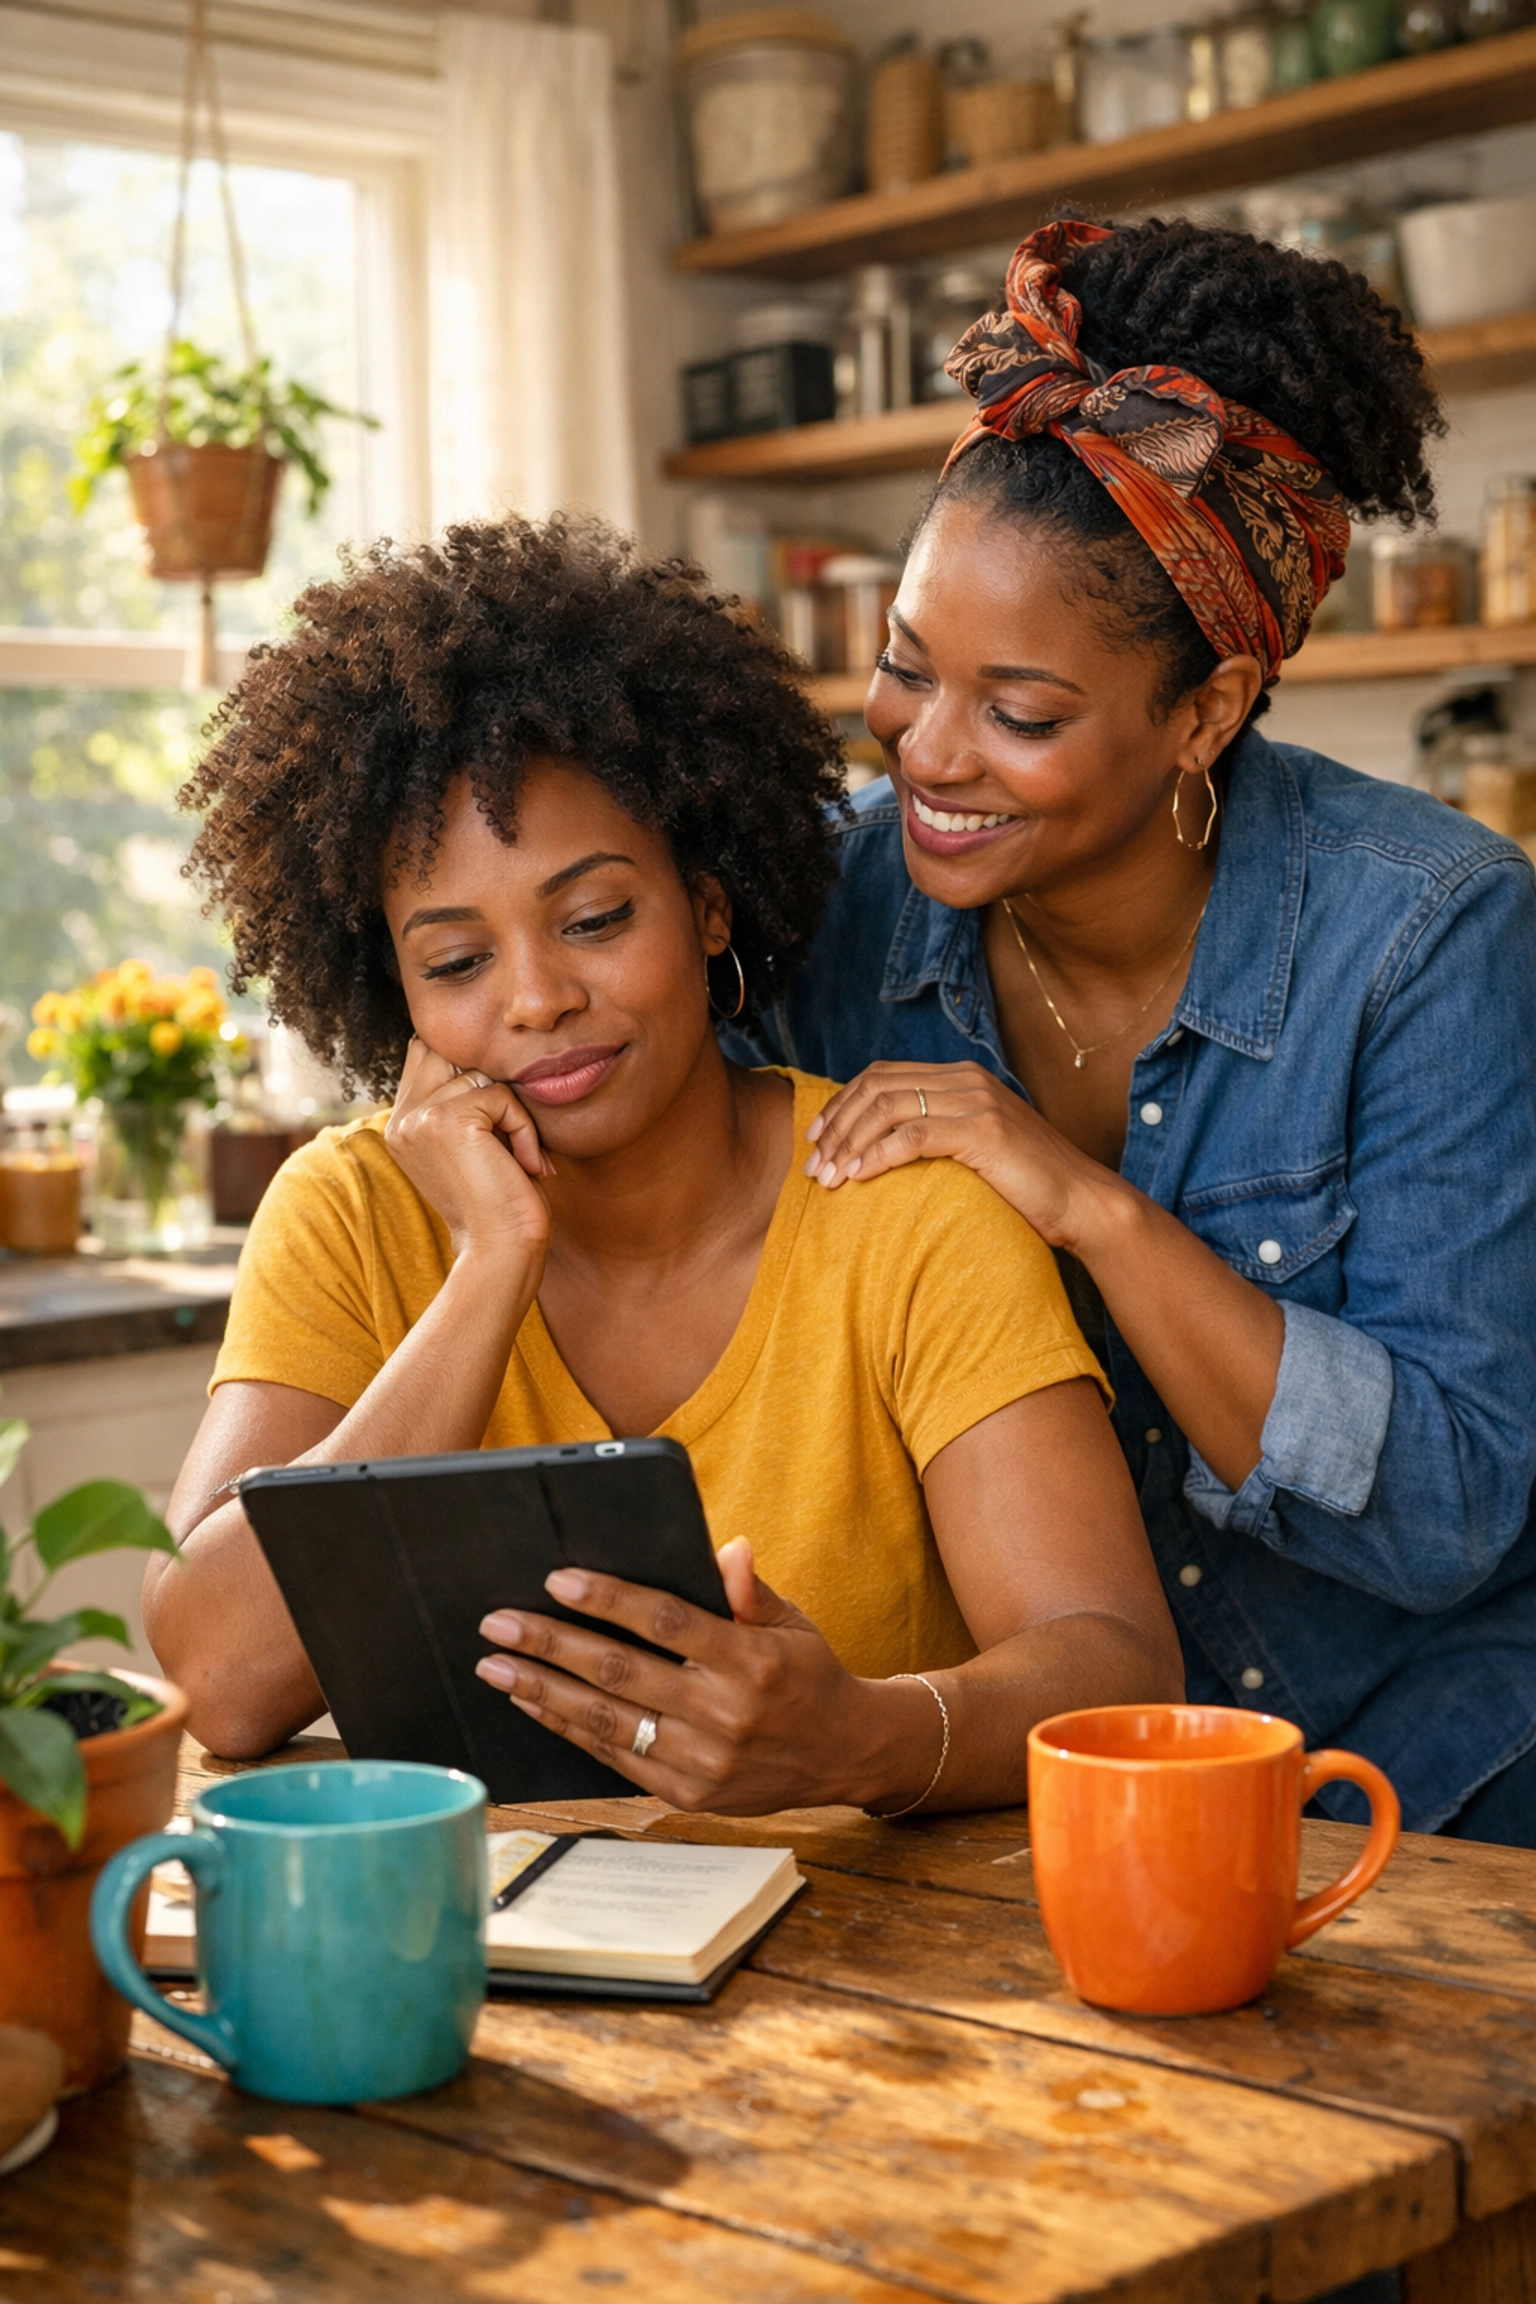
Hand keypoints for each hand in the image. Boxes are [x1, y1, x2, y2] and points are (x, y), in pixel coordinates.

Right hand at [385, 1037, 552, 1266]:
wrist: (501, 1248)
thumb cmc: (500, 1202)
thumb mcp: (471, 1147)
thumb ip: (460, 1103)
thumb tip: (481, 1059)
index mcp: (400, 1126)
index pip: (426, 1056)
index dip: (467, 1075)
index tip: (492, 1126)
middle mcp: (401, 1120)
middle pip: (445, 1052)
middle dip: (485, 1085)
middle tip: (504, 1137)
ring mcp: (418, 1118)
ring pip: (481, 1077)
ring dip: (511, 1115)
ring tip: (514, 1159)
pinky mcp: (445, 1119)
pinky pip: (501, 1096)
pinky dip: (522, 1128)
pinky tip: (523, 1165)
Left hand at [475, 1539, 912, 1812]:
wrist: (844, 1753)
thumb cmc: (808, 1674)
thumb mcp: (793, 1623)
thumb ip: (750, 1589)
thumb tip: (725, 1549)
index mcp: (751, 1660)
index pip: (667, 1622)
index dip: (608, 1599)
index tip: (558, 1579)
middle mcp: (724, 1713)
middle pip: (620, 1672)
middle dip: (551, 1644)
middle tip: (498, 1622)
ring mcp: (703, 1760)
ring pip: (605, 1720)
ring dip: (542, 1689)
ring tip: (495, 1665)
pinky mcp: (687, 1793)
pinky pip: (614, 1756)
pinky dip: (567, 1728)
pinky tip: (533, 1701)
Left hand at [803, 1060, 1117, 1254]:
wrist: (1082, 1202)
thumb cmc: (1026, 1186)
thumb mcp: (974, 1149)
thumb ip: (936, 1136)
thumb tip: (879, 1152)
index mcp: (961, 1077)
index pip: (881, 1076)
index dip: (840, 1105)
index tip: (815, 1140)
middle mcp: (966, 1080)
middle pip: (875, 1087)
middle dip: (834, 1126)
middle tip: (812, 1165)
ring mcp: (976, 1102)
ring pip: (886, 1108)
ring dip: (848, 1143)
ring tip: (827, 1178)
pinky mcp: (983, 1132)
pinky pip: (913, 1136)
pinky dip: (877, 1155)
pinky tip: (858, 1177)